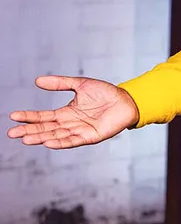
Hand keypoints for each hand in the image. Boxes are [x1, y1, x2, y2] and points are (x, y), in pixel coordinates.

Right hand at [7, 76, 139, 148]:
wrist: (127, 99)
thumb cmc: (105, 92)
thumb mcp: (80, 84)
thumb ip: (60, 83)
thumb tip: (37, 81)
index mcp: (67, 113)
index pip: (43, 117)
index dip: (29, 117)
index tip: (13, 116)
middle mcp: (71, 124)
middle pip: (46, 129)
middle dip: (29, 131)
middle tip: (11, 133)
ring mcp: (80, 131)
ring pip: (56, 136)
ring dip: (41, 138)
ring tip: (26, 139)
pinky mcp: (91, 137)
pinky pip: (73, 141)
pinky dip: (61, 142)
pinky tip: (48, 142)